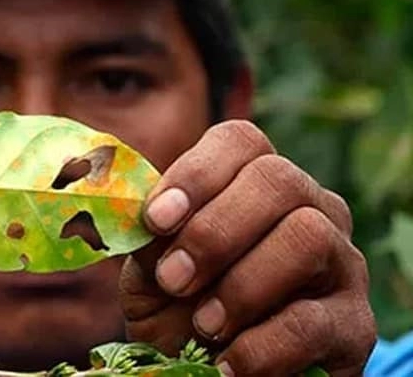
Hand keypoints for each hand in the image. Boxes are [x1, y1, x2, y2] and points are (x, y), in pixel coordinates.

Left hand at [119, 120, 375, 375]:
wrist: (214, 374)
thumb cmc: (183, 311)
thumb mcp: (154, 274)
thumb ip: (151, 242)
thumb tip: (140, 217)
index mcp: (255, 184)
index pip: (240, 141)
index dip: (197, 173)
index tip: (156, 220)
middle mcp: (310, 208)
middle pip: (277, 179)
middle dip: (214, 231)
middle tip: (174, 279)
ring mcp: (341, 263)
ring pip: (307, 236)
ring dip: (242, 284)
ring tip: (204, 324)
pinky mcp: (355, 325)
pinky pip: (313, 320)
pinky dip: (260, 346)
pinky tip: (227, 363)